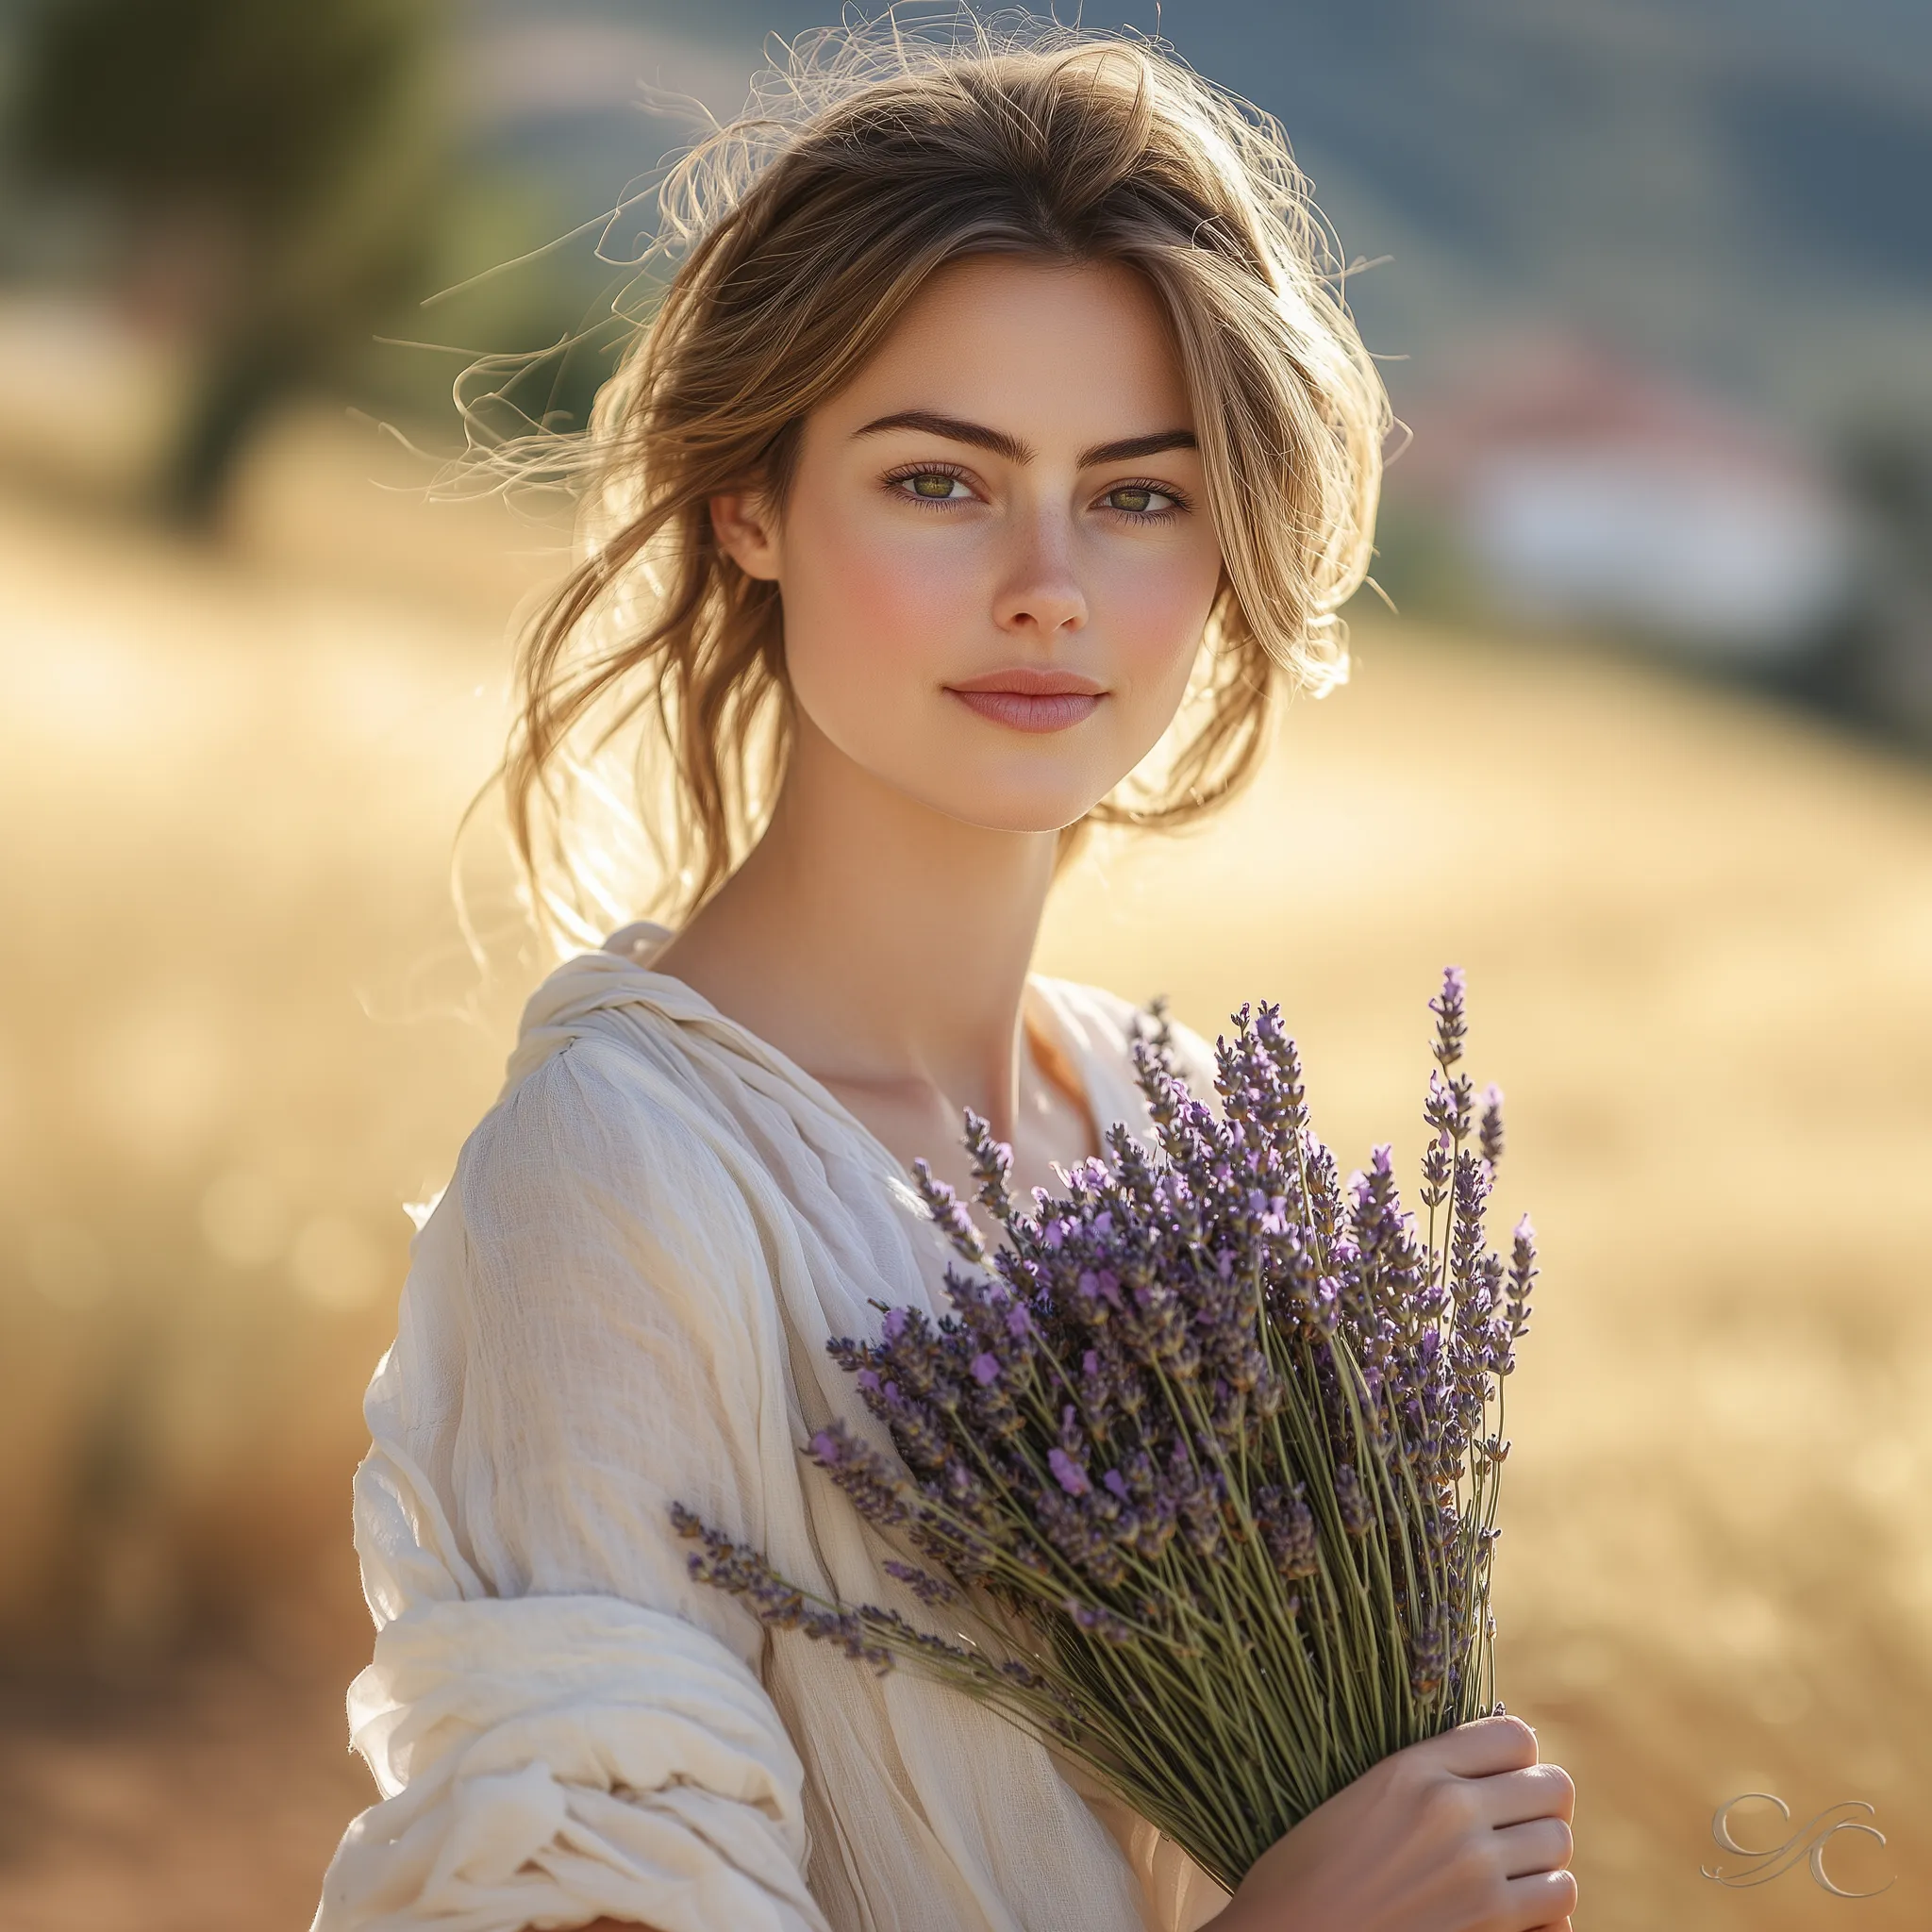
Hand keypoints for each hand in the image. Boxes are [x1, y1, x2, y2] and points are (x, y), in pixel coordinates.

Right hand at [1208, 1714, 1575, 1931]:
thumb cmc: (1305, 1876)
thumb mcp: (1356, 1798)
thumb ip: (1421, 1779)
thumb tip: (1485, 1776)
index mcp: (1413, 1770)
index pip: (1514, 1738)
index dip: (1515, 1759)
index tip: (1499, 1780)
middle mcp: (1453, 1813)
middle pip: (1553, 1790)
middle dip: (1539, 1807)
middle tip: (1511, 1828)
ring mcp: (1477, 1877)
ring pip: (1560, 1849)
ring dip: (1542, 1861)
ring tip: (1510, 1871)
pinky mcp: (1491, 1930)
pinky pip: (1560, 1911)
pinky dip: (1546, 1914)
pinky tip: (1514, 1915)